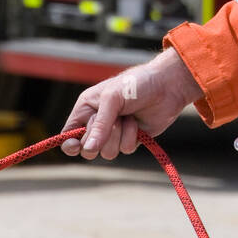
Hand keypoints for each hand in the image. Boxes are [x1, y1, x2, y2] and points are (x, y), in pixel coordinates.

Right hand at [60, 48, 201, 160]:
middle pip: (87, 149)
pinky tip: (138, 123)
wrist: (168, 86)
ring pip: (107, 152)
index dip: (70, 144)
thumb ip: (99, 124)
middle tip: (113, 122)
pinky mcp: (131, 138)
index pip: (69, 133)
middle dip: (101, 139)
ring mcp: (115, 132)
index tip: (75, 146)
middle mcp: (98, 122)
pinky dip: (132, 137)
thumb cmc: (136, 84)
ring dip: (119, 136)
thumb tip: (88, 149)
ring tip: (128, 118)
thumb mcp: (112, 98)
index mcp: (87, 108)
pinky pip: (125, 149)